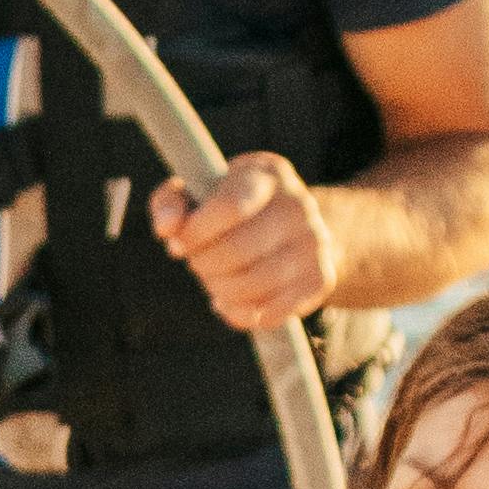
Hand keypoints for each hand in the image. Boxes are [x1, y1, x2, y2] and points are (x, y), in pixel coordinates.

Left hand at [150, 151, 339, 335]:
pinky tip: (232, 302)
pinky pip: (271, 312)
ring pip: (252, 286)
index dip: (195, 233)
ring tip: (214, 280)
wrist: (292, 229)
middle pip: (236, 251)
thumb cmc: (231, 209)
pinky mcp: (321, 278)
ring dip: (219, 290)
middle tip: (197, 263)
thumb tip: (167, 228)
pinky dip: (241, 314)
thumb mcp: (198, 193)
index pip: (228, 207)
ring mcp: (315, 242)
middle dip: (203, 265)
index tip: (179, 243)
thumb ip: (170, 202)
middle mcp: (299, 204)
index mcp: (267, 173)